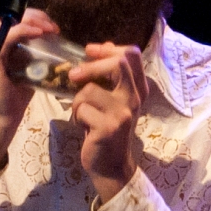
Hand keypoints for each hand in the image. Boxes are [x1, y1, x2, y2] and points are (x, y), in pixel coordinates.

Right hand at [0, 8, 58, 172]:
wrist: (5, 116)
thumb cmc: (17, 94)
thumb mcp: (28, 67)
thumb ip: (34, 52)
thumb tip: (53, 41)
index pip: (14, 19)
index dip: (35, 18)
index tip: (53, 28)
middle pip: (12, 16)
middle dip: (36, 17)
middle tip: (54, 28)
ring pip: (10, 21)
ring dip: (33, 21)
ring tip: (50, 29)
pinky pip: (8, 35)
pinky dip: (24, 30)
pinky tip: (39, 33)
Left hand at [69, 42, 147, 202]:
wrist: (112, 165)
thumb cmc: (108, 129)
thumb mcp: (114, 100)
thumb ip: (111, 77)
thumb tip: (104, 46)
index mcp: (138, 89)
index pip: (132, 55)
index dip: (108, 49)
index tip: (89, 51)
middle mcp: (135, 99)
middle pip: (118, 64)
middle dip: (90, 67)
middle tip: (73, 76)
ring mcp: (123, 114)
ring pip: (89, 89)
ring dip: (77, 102)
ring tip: (83, 115)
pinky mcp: (108, 127)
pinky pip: (82, 109)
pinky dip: (76, 117)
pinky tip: (84, 127)